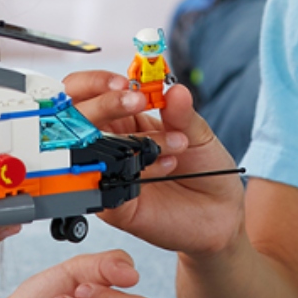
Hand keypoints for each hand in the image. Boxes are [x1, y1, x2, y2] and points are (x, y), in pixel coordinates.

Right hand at [64, 70, 243, 255]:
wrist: (219, 214)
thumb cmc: (206, 171)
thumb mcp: (199, 134)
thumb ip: (182, 112)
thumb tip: (174, 89)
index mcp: (126, 120)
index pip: (92, 94)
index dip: (97, 84)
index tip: (124, 83)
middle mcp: (110, 145)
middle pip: (77, 118)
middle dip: (102, 104)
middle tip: (136, 101)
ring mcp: (108, 174)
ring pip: (89, 149)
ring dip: (132, 138)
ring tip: (177, 144)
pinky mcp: (113, 204)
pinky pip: (107, 184)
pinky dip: (138, 170)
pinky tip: (167, 167)